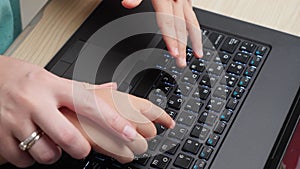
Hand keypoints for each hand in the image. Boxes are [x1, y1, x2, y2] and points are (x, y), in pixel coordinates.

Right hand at [0, 56, 174, 166]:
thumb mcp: (54, 77)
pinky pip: (22, 160)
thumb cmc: (25, 79)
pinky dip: (30, 158)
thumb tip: (112, 89)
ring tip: (49, 142)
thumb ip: (82, 88)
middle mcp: (36, 102)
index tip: (128, 133)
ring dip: (52, 154)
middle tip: (81, 148)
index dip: (112, 120)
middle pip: (67, 136)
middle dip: (80, 149)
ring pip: (45, 153)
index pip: (89, 104)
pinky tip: (29, 144)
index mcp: (54, 86)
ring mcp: (15, 119)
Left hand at [122, 0, 202, 66]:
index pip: (169, 22)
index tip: (174, 54)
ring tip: (198, 54)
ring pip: (192, 22)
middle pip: (181, 27)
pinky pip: (192, 15)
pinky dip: (194, 28)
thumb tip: (127, 3)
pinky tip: (194, 35)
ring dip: (195, 40)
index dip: (172, 40)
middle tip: (182, 63)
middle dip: (182, 47)